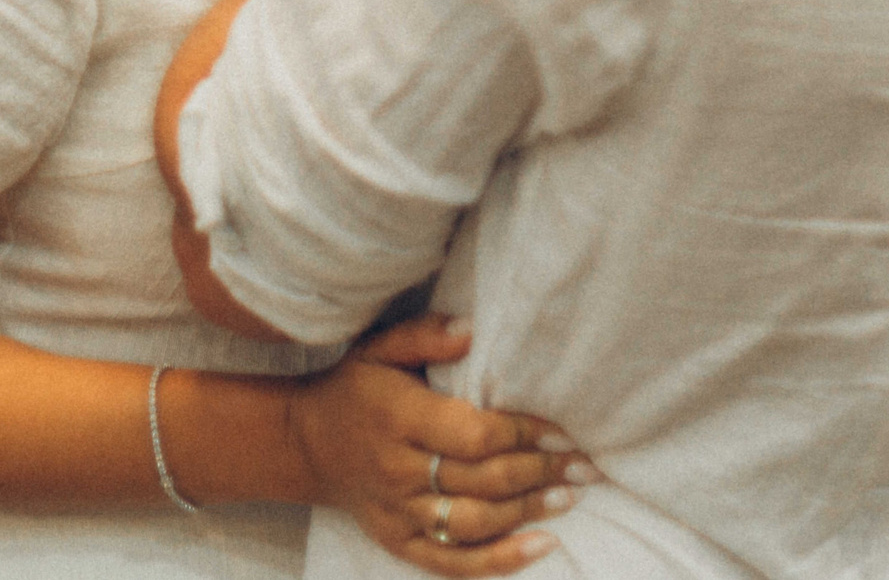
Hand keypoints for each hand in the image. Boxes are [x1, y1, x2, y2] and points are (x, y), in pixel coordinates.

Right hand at [288, 312, 591, 575]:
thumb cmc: (355, 389)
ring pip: (474, 521)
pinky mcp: (399, 541)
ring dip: (528, 511)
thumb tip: (471, 331)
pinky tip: (542, 547)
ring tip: (569, 496)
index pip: (473, 434)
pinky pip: (452, 562)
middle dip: (540, 473)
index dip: (523, 434)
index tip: (562, 431)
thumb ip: (424, 336)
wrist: (306, 443)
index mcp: (398, 417)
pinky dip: (500, 560)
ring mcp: (398, 511)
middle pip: (482, 480)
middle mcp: (398, 469)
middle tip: (583, 466)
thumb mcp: (379, 348)